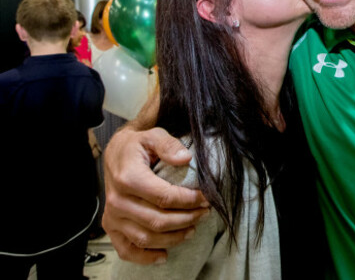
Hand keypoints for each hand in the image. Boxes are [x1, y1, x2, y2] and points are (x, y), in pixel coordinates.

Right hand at [103, 126, 209, 264]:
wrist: (115, 154)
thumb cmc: (137, 146)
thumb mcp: (153, 136)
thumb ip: (169, 145)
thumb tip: (185, 158)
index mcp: (128, 178)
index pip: (164, 197)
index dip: (189, 200)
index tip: (206, 198)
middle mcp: (118, 201)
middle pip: (158, 220)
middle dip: (187, 219)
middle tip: (204, 213)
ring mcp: (113, 217)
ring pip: (146, 238)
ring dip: (174, 238)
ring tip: (193, 229)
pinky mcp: (111, 227)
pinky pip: (126, 250)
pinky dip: (145, 257)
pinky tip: (164, 255)